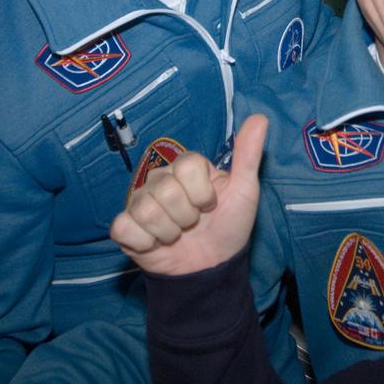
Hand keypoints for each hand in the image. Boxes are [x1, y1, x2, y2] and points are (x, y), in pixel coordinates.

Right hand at [111, 114, 267, 274]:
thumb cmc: (228, 226)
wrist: (212, 266)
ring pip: (147, 211)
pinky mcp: (124, 226)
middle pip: (167, 190)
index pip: (186, 166)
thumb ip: (248, 155)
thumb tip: (259, 117)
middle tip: (194, 223)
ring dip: (169, 231)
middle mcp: (159, 179)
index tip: (210, 205)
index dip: (202, 193)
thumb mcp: (244, 191)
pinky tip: (156, 244)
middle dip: (187, 216)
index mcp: (186, 167)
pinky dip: (145, 242)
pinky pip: (125, 227)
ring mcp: (139, 201)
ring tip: (178, 235)